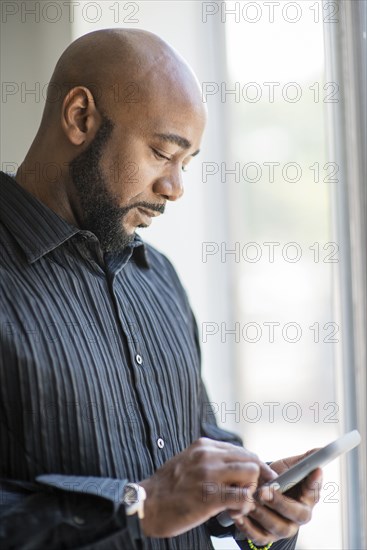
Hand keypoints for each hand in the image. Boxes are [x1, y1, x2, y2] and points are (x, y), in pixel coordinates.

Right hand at [139, 437, 275, 537]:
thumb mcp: (188, 461)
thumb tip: (233, 465)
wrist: (147, 504)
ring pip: (251, 473)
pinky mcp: (209, 496)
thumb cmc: (167, 487)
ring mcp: (209, 474)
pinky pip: (243, 497)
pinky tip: (234, 512)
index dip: (255, 467)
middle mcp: (208, 455)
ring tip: (238, 503)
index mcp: (204, 446)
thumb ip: (210, 459)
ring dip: (250, 491)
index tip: (259, 479)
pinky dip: (244, 506)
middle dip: (255, 479)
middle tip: (247, 494)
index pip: (242, 451)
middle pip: (251, 460)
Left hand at [234, 450, 322, 545]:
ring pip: (277, 527)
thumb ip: (302, 460)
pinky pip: (259, 537)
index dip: (313, 483)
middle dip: (279, 502)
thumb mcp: (289, 467)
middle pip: (296, 514)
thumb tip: (319, 450)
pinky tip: (239, 515)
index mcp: (307, 498)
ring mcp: (283, 528)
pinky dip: (248, 527)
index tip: (313, 470)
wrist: (259, 491)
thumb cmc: (279, 479)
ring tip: (249, 501)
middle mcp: (298, 517)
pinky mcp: (267, 537)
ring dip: (262, 514)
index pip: (313, 492)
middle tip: (264, 491)